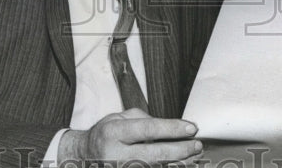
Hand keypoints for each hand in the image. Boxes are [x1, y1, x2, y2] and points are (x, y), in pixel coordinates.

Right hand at [59, 109, 202, 164]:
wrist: (84, 156)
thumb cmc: (106, 134)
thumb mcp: (120, 118)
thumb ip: (144, 121)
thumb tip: (170, 129)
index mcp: (114, 132)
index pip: (148, 129)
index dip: (172, 129)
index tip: (191, 127)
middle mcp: (116, 155)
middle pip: (154, 155)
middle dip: (180, 150)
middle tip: (197, 144)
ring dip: (177, 164)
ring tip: (194, 156)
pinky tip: (180, 165)